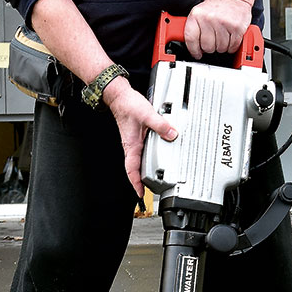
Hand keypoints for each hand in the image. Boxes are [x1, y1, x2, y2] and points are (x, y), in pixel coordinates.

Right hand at [103, 78, 177, 195]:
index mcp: (132, 145)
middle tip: (148, 191)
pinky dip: (148, 157)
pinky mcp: (137, 136)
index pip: (132, 170)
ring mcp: (134, 142)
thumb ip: (161, 125)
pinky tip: (155, 156)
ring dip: (144, 170)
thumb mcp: (147, 115)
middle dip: (141, 181)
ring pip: (138, 161)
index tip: (140, 195)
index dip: (135, 184)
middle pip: (135, 169)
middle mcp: (132, 146)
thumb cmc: (128, 105)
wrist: (120, 96)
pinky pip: (142, 151)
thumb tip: (172, 134)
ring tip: (153, 179)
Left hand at [183, 0, 252, 59]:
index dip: (193, 50)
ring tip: (222, 37)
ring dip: (222, 47)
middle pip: (207, 47)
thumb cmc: (217, 4)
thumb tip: (190, 45)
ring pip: (220, 48)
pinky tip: (230, 38)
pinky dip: (231, 46)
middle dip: (210, 48)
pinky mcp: (236, 27)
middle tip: (213, 42)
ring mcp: (223, 23)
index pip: (190, 39)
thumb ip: (194, 27)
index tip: (197, 53)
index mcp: (196, 15)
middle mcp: (209, 19)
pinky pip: (232, 46)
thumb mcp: (199, 11)